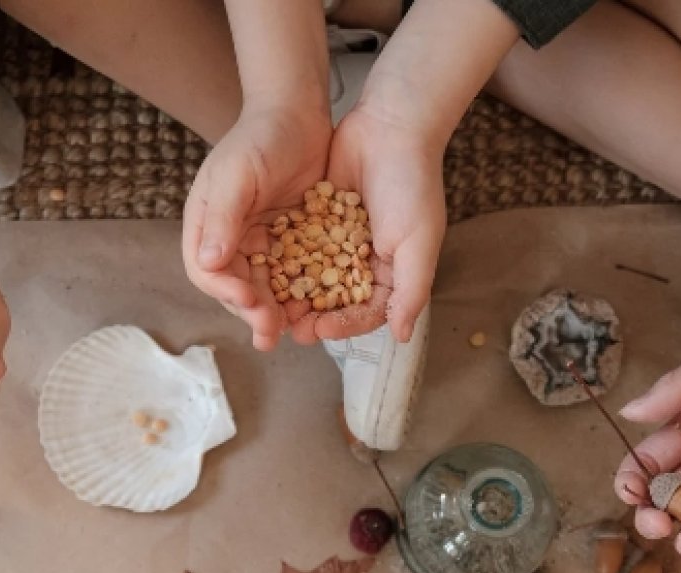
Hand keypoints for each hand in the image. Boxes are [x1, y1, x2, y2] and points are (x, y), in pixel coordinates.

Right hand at [182, 105, 330, 350]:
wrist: (298, 113)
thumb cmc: (259, 137)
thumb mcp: (236, 174)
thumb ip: (222, 217)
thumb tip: (207, 263)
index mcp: (206, 226)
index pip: (207, 271)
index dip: (225, 292)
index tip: (250, 301)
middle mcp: (229, 239)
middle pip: (235, 287)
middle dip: (253, 312)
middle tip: (272, 333)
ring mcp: (260, 241)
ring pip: (265, 286)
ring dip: (276, 311)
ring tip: (293, 333)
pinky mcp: (291, 240)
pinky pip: (293, 273)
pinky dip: (301, 292)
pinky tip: (316, 308)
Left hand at [290, 103, 445, 343]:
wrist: (390, 128)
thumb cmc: (412, 186)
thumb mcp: (418, 242)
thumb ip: (411, 290)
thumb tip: (403, 337)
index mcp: (391, 273)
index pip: (365, 313)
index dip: (343, 325)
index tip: (318, 329)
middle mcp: (363, 261)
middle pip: (334, 301)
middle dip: (311, 315)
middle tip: (286, 327)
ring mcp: (338, 240)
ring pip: (312, 277)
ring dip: (293, 293)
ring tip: (270, 306)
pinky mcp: (317, 219)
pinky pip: (297, 246)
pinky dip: (283, 259)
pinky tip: (262, 269)